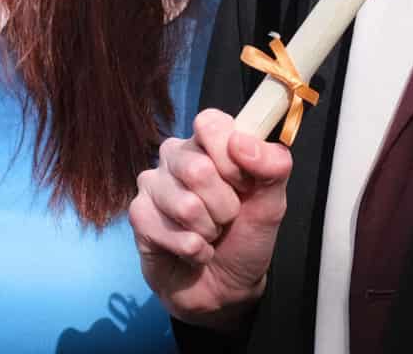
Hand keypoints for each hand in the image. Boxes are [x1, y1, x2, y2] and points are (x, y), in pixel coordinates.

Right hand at [130, 108, 292, 328]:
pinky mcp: (138, 215)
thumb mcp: (274, 202)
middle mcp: (177, 156)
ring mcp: (153, 184)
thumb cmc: (247, 238)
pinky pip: (166, 230)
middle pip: (197, 168)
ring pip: (185, 204)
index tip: (245, 184)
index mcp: (210, 142)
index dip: (231, 158)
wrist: (227, 288)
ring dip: (209, 231)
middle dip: (225, 206)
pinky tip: (194, 251)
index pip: (210, 123)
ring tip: (211, 234)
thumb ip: (273, 165)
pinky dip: (191, 249)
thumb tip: (242, 141)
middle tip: (228, 218)